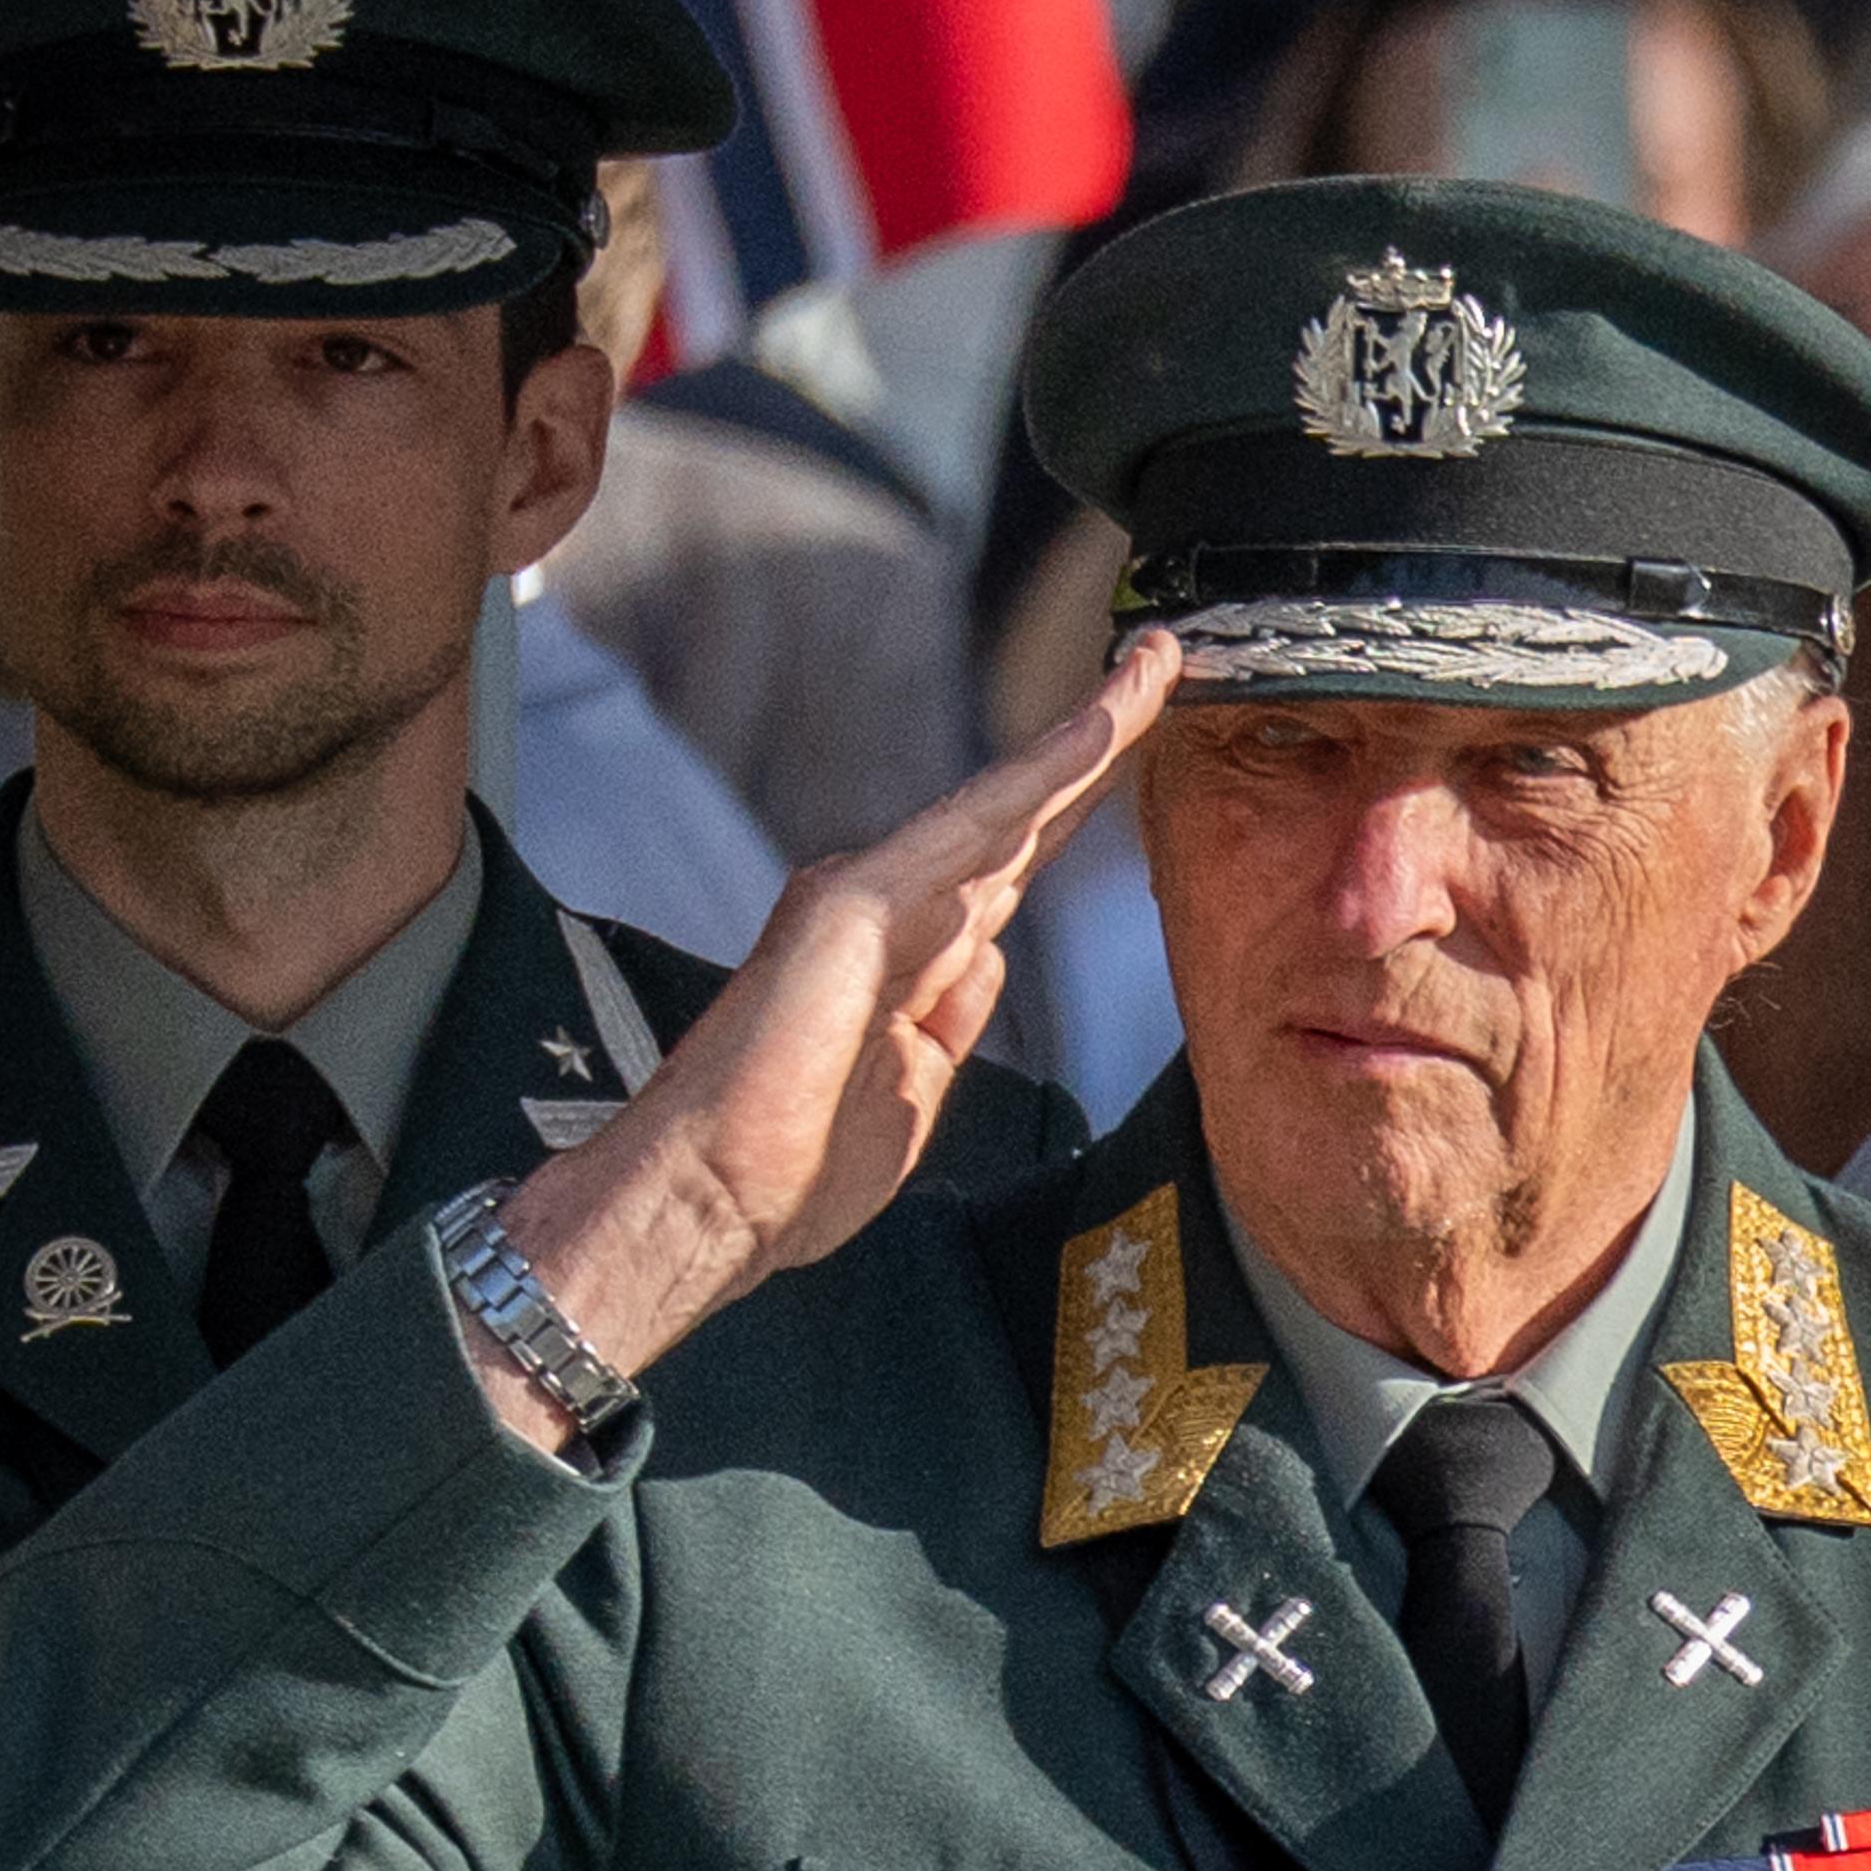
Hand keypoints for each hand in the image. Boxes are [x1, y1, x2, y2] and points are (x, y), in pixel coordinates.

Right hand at [467, 636, 1177, 1446]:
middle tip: (1161, 671)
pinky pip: (971, 824)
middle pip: (1020, 816)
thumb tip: (984, 961)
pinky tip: (1100, 730)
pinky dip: (1041, 775)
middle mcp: (890, 909)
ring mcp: (873, 897)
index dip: (1074, 810)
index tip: (1134, 758)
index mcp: (904, 956)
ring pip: (1007, 801)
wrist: (709, 1199)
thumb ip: (949, 1021)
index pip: (1011, 866)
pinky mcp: (858, 902)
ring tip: (1153, 670)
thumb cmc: (791, 1168)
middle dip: (1096, 746)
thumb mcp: (911, 1094)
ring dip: (1087, 735)